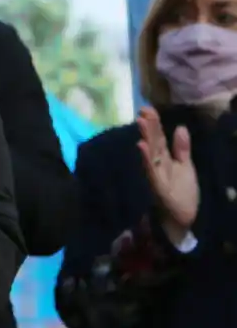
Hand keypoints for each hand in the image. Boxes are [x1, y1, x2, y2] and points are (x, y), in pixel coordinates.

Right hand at [136, 106, 199, 243]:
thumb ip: (182, 148)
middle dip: (149, 127)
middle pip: (154, 142)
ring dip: (146, 138)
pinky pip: (150, 170)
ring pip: (151, 154)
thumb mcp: (186, 167)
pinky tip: (142, 146)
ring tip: (142, 122)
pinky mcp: (158, 186)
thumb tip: (180, 127)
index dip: (155, 123)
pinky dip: (146, 158)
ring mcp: (156, 175)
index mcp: (165, 159)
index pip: (159, 137)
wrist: (183, 218)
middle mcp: (158, 165)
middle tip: (143, 110)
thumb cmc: (183, 193)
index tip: (147, 108)